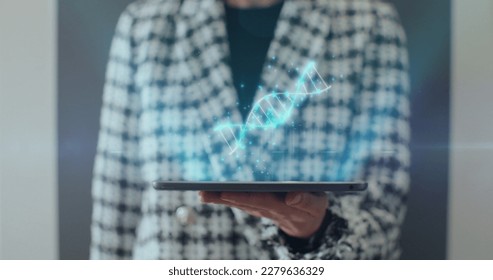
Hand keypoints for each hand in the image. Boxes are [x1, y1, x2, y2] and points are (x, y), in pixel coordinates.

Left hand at [199, 191, 328, 238]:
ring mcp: (258, 207)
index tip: (227, 192)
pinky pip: (237, 199)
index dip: (242, 196)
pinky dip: (221, 196)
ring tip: (201, 192)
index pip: (259, 200)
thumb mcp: (315, 204)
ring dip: (217, 198)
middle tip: (204, 192)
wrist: (306, 221)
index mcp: (281, 205)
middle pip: (241, 202)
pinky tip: (207, 192)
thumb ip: (305, 200)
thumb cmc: (312, 207)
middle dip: (222, 197)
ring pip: (236, 201)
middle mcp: (265, 207)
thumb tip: (291, 196)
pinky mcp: (254, 203)